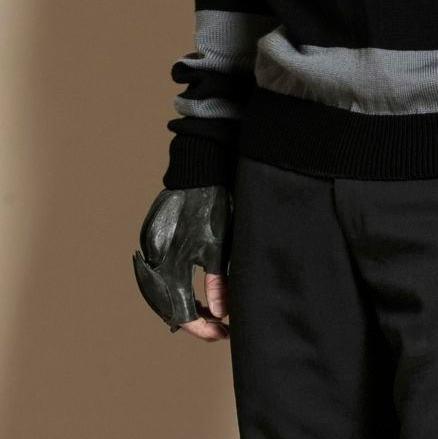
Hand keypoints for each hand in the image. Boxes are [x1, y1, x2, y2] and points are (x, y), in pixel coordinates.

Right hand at [132, 185, 233, 338]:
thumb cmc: (213, 206)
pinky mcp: (151, 238)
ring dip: (183, 306)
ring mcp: (150, 248)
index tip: (221, 334)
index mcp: (170, 264)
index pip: (180, 312)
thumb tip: (221, 314)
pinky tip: (193, 294)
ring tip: (208, 315)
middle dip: (193, 320)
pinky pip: (159, 274)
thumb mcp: (219, 247)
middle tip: (218, 328)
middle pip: (167, 305)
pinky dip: (175, 288)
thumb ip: (217, 284)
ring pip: (161, 291)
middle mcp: (154, 259)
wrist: (199, 170)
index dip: (202, 328)